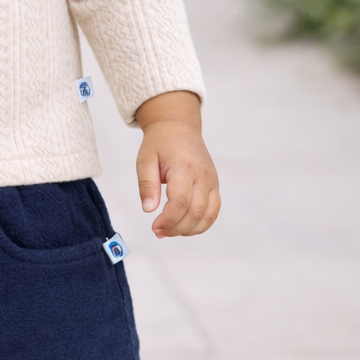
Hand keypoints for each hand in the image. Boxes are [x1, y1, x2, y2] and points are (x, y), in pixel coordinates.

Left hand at [134, 90, 219, 238]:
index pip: (181, 202)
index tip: (154, 226)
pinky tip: (184, 228)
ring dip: (189, 230)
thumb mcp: (145, 160)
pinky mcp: (215, 185)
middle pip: (195, 212)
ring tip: (169, 231)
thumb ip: (147, 185)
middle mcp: (203, 175)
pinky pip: (213, 211)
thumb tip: (149, 210)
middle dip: (176, 228)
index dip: (168, 219)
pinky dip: (201, 224)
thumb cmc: (160, 144)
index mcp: (184, 167)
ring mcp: (212, 181)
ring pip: (207, 215)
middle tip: (159, 232)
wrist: (179, 128)